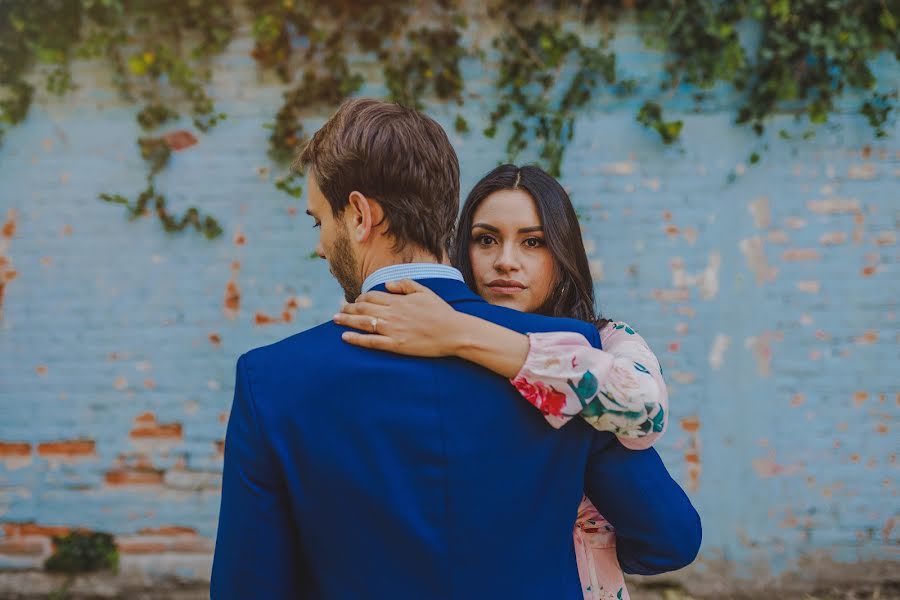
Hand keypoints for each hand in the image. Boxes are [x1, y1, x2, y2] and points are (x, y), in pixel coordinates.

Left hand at [333, 279, 461, 356]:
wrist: (453, 332)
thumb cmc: (441, 312)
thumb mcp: (425, 292)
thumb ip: (405, 284)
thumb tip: (387, 284)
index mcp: (399, 300)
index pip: (372, 296)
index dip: (360, 297)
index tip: (355, 300)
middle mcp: (392, 313)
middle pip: (363, 308)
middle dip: (348, 308)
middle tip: (339, 309)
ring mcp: (393, 330)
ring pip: (363, 323)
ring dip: (347, 320)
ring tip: (335, 319)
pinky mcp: (396, 345)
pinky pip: (371, 342)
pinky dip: (356, 339)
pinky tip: (345, 337)